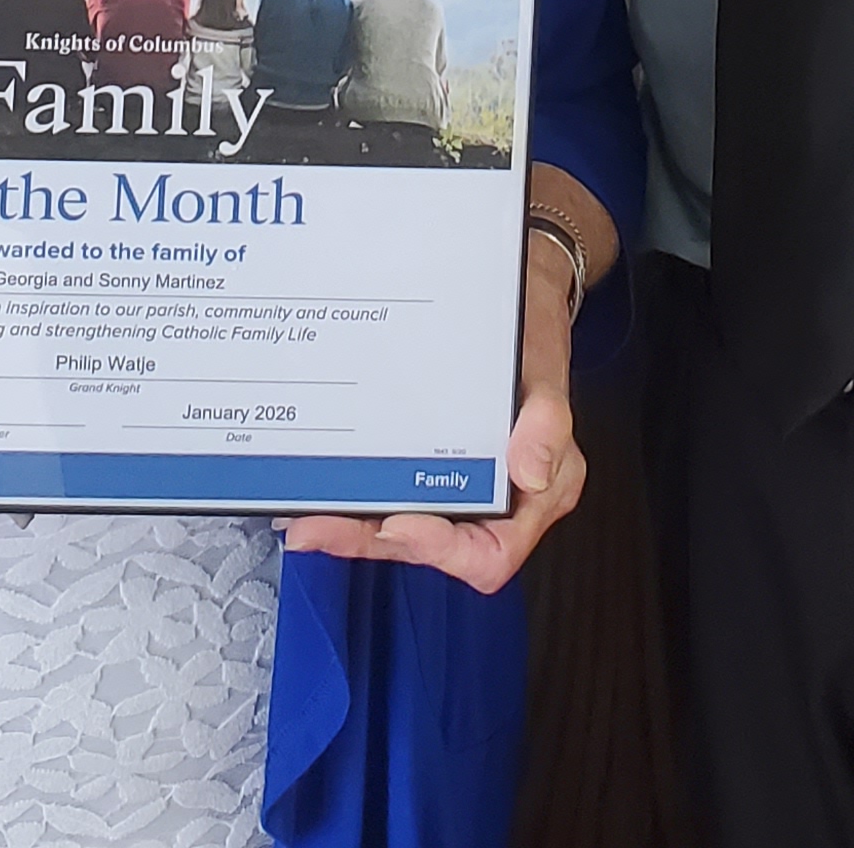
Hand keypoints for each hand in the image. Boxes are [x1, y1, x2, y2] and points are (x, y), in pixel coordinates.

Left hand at [282, 233, 586, 593]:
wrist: (517, 299)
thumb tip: (531, 474)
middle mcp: (496, 501)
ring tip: (307, 520)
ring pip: (405, 528)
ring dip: (355, 529)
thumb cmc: (532, 337)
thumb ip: (546, 422)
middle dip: (372, 540)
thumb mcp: (544, 369)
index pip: (490, 553)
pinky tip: (324, 489)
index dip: (442, 549)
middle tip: (322, 527)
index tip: (399, 523)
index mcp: (534, 493)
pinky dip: (359, 499)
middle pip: (433, 547)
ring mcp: (460, 487)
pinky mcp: (430, 468)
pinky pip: (395, 495)